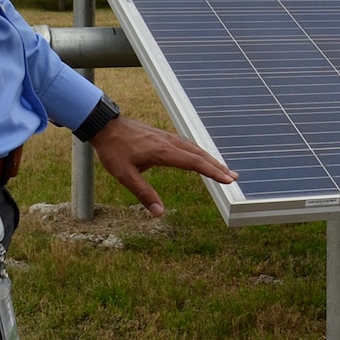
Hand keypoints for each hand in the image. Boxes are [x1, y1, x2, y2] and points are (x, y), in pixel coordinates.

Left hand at [89, 115, 237, 215]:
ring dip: (210, 159)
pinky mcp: (163, 136)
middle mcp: (169, 143)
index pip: (195, 163)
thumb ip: (143, 194)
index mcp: (163, 152)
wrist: (105, 125)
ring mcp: (167, 137)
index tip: (228, 180)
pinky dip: (199, 152)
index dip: (213, 172)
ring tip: (222, 169)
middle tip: (234, 177)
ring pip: (195, 148)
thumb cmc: (114, 150)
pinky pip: (187, 144)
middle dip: (218, 166)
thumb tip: (159, 213)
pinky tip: (199, 156)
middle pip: (200, 154)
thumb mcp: (125, 175)